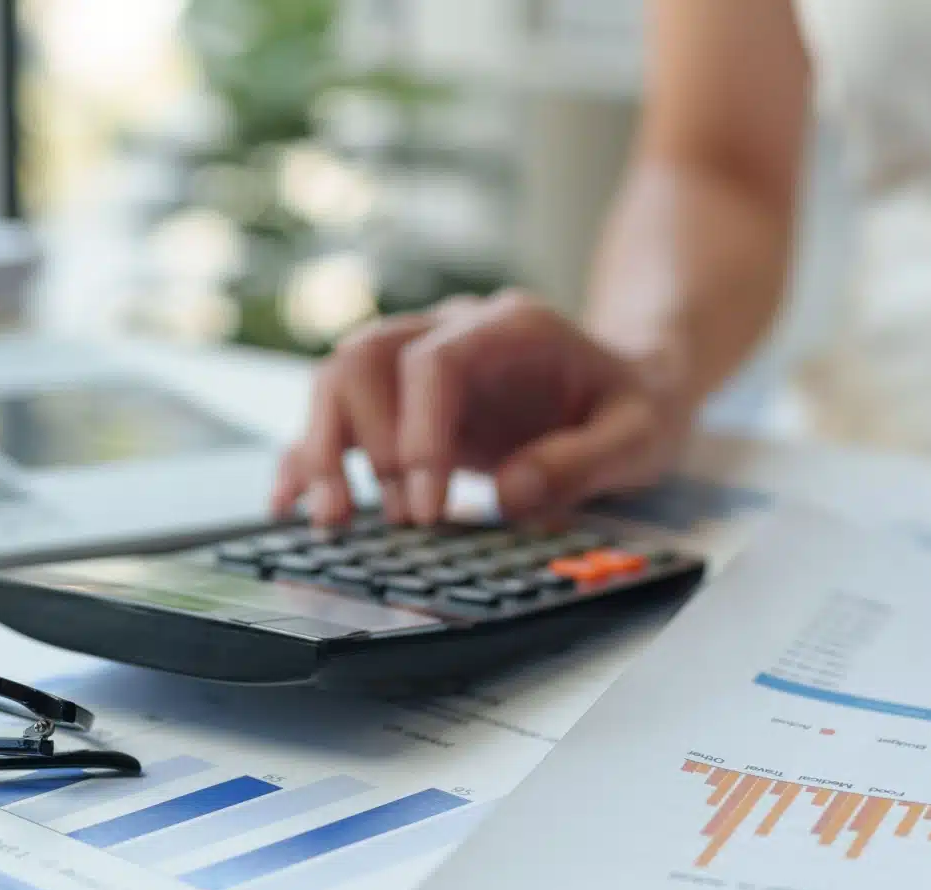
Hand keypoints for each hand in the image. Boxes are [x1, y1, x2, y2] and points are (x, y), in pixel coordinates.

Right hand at [271, 290, 691, 525]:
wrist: (637, 386)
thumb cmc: (638, 406)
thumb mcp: (640, 436)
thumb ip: (583, 462)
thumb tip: (508, 495)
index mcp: (511, 328)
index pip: (433, 364)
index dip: (417, 434)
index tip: (426, 508)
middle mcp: (455, 334)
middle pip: (366, 357)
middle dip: (358, 441)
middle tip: (383, 520)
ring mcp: (424, 364)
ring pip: (340, 379)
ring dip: (324, 448)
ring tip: (334, 521)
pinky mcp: (409, 404)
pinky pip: (343, 416)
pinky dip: (312, 455)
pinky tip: (290, 503)